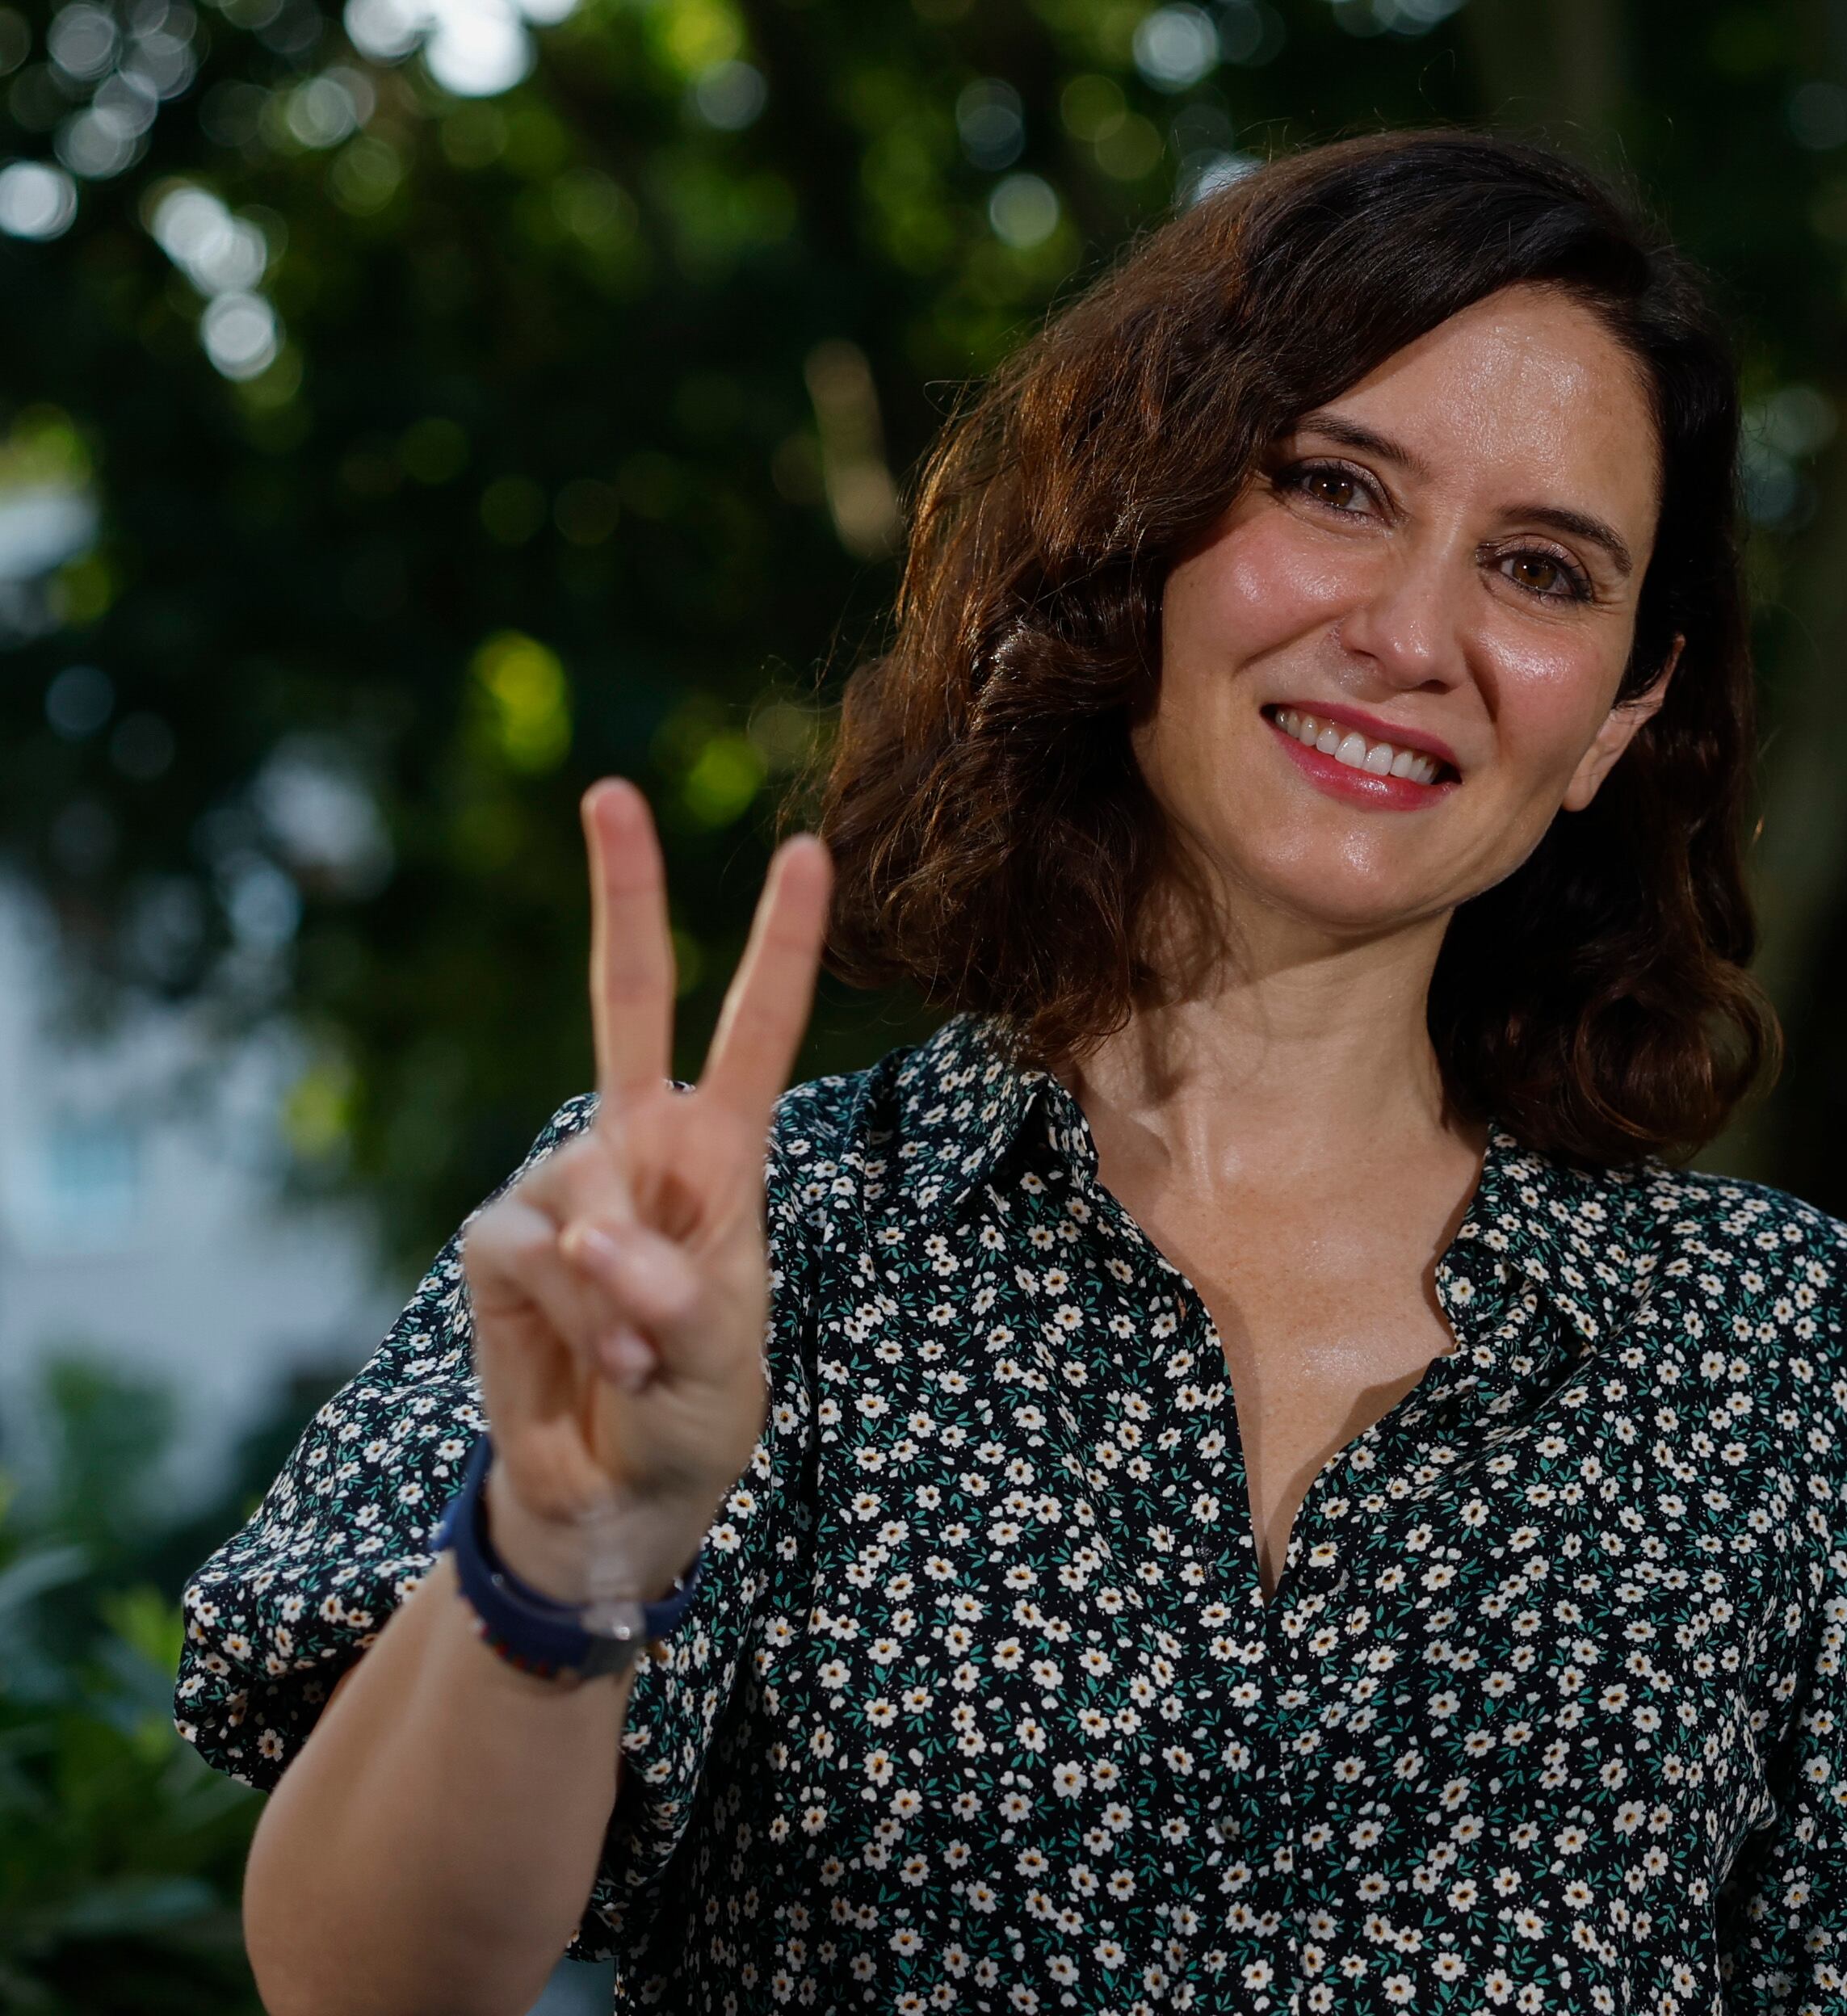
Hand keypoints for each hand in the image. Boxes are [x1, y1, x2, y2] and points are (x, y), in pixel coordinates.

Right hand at [460, 782, 830, 1605]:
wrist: (614, 1502)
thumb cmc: (690, 1416)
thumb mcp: (719, 1361)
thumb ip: (672, 1299)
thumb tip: (592, 1244)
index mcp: (719, 1157)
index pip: (751, 1033)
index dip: (778, 946)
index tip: (808, 852)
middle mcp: (636, 1150)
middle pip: (622, 1001)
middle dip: (621, 895)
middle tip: (609, 791)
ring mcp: (562, 1190)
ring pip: (581, 1193)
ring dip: (616, 1294)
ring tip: (642, 1361)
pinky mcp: (500, 1245)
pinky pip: (529, 1254)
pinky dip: (572, 1318)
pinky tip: (599, 1365)